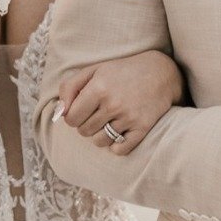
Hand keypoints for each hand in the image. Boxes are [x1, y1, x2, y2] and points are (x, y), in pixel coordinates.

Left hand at [57, 50, 184, 155]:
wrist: (160, 73)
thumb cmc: (121, 72)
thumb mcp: (93, 71)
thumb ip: (70, 88)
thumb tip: (59, 113)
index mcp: (99, 88)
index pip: (71, 118)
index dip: (73, 116)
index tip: (82, 111)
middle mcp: (113, 103)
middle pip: (84, 131)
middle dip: (86, 124)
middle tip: (98, 113)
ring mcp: (129, 117)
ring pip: (99, 142)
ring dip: (100, 135)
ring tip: (109, 121)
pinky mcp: (142, 128)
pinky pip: (119, 150)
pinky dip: (116, 145)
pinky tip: (120, 131)